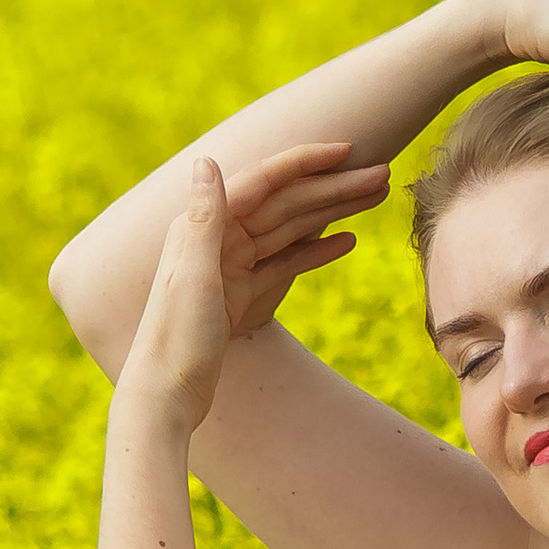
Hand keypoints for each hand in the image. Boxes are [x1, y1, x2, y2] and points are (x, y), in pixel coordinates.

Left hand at [118, 142, 386, 426]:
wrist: (166, 397)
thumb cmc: (175, 339)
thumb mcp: (193, 276)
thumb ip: (204, 218)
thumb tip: (205, 160)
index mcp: (204, 226)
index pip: (265, 182)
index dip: (307, 163)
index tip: (347, 151)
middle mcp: (217, 238)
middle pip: (286, 203)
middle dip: (334, 188)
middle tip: (382, 176)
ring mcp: (231, 266)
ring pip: (290, 229)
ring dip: (333, 213)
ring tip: (376, 199)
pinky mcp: (240, 294)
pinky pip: (284, 262)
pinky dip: (316, 251)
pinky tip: (347, 241)